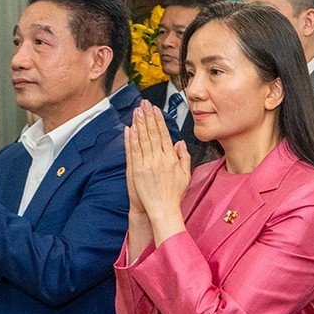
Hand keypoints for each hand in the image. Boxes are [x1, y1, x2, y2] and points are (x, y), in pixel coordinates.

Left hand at [124, 103, 191, 238]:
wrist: (162, 209)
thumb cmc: (173, 194)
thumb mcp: (185, 175)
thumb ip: (183, 157)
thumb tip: (180, 143)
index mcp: (170, 158)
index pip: (163, 134)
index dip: (158, 120)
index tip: (155, 110)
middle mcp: (158, 159)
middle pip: (152, 133)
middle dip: (148, 116)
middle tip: (144, 104)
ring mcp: (146, 164)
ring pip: (141, 139)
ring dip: (138, 124)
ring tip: (136, 111)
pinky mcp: (136, 170)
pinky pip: (132, 151)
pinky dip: (130, 139)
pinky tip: (129, 129)